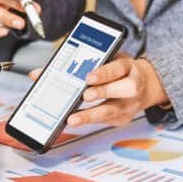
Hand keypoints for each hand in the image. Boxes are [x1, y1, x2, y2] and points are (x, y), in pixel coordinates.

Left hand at [28, 54, 167, 127]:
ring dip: (91, 115)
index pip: (118, 68)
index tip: (89, 77)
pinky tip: (76, 121)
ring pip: (113, 111)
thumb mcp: (105, 59)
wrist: (146, 84)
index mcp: (128, 67)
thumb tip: (37, 74)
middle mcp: (133, 86)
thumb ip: (75, 64)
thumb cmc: (118, 71)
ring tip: (74, 119)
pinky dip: (90, 122)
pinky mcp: (124, 118)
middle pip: (124, 89)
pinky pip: (106, 122)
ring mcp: (130, 104)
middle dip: (103, 92)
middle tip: (85, 95)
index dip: (104, 73)